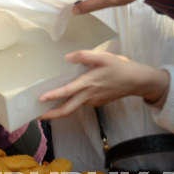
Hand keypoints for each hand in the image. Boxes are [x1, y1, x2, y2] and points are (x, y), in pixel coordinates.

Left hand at [37, 51, 169, 119]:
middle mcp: (88, 95)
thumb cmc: (120, 67)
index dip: (53, 96)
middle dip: (50, 115)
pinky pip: (79, 104)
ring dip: (58, 110)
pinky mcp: (96, 102)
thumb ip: (84, 55)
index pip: (67, 92)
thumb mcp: (103, 57)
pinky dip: (68, 104)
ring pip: (72, 108)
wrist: (137, 81)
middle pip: (67, 110)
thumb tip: (67, 57)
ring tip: (43, 109)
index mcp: (88, 84)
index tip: (40, 100)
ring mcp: (92, 101)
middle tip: (35, 117)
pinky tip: (62, 100)